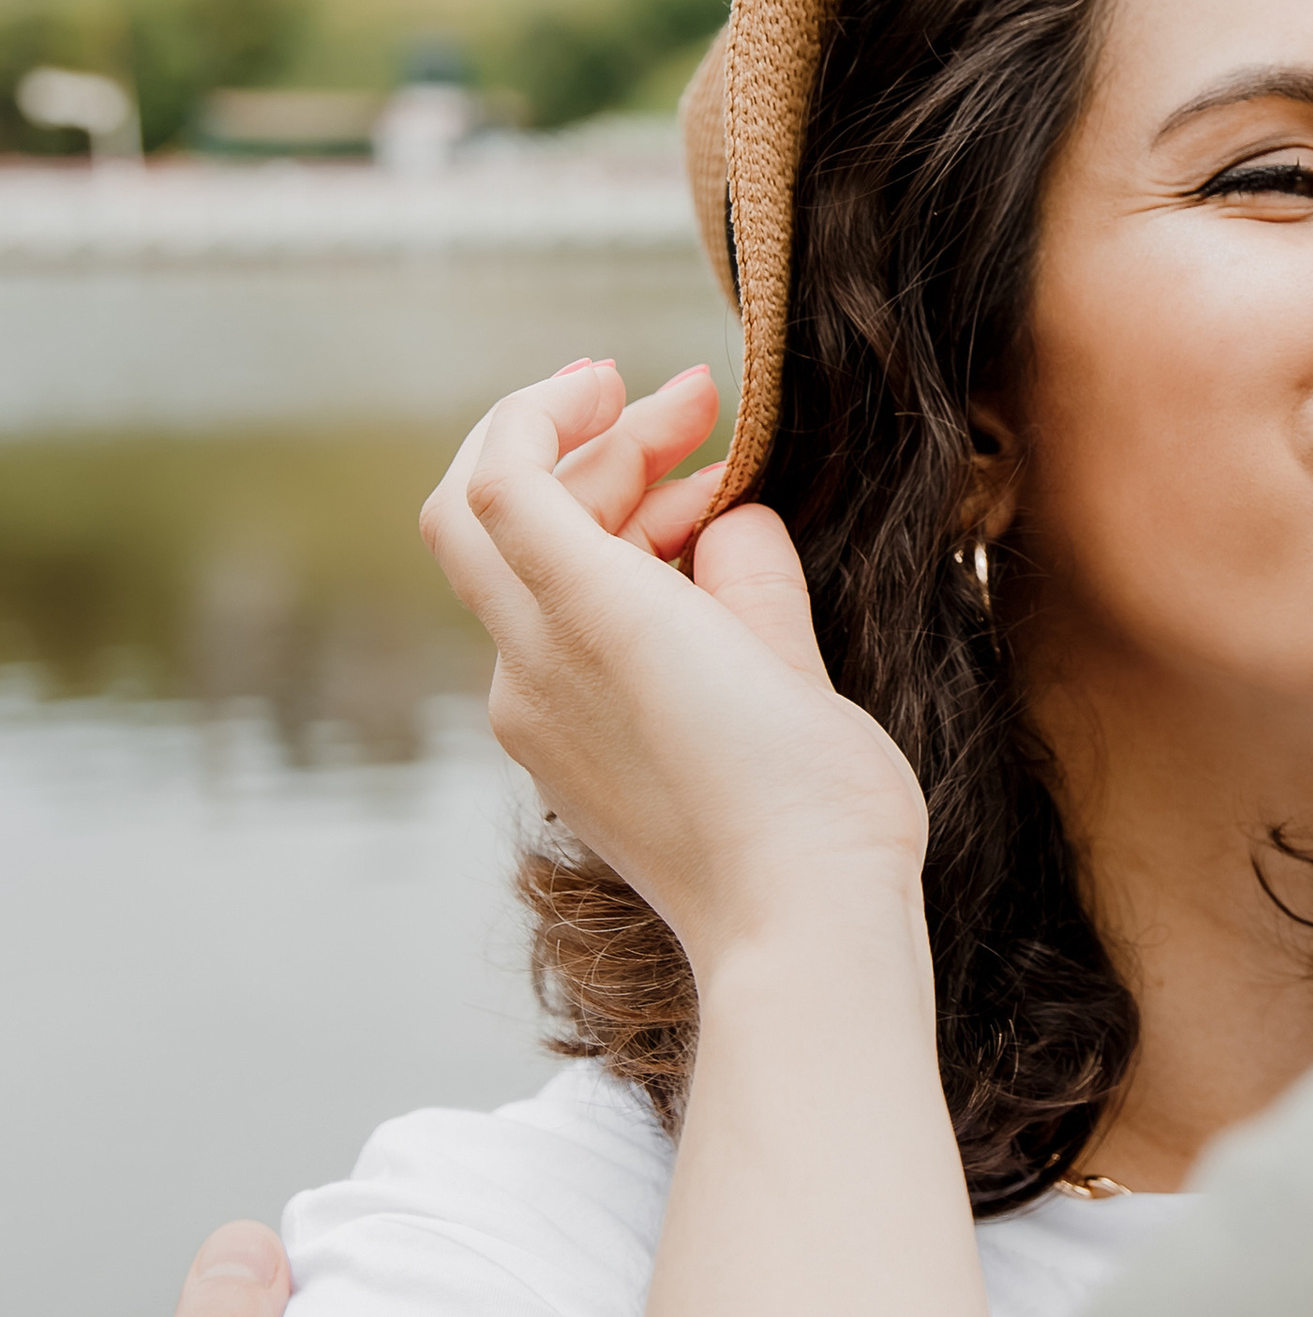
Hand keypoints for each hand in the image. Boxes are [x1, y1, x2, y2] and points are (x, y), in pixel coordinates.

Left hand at [420, 359, 928, 975]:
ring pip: (527, 575)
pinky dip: (610, 581)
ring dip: (607, 512)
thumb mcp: (787, 645)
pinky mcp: (568, 760)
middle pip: (497, 515)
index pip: (498, 476)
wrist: (799, 935)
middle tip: (690, 412)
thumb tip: (722, 524)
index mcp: (584, 622)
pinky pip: (558, 637)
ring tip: (717, 486)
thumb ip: (741, 559)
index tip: (623, 381)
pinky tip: (698, 574)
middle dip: (588, 446)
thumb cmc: (810, 797)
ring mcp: (541, 722)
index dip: (545, 409)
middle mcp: (534, 670)